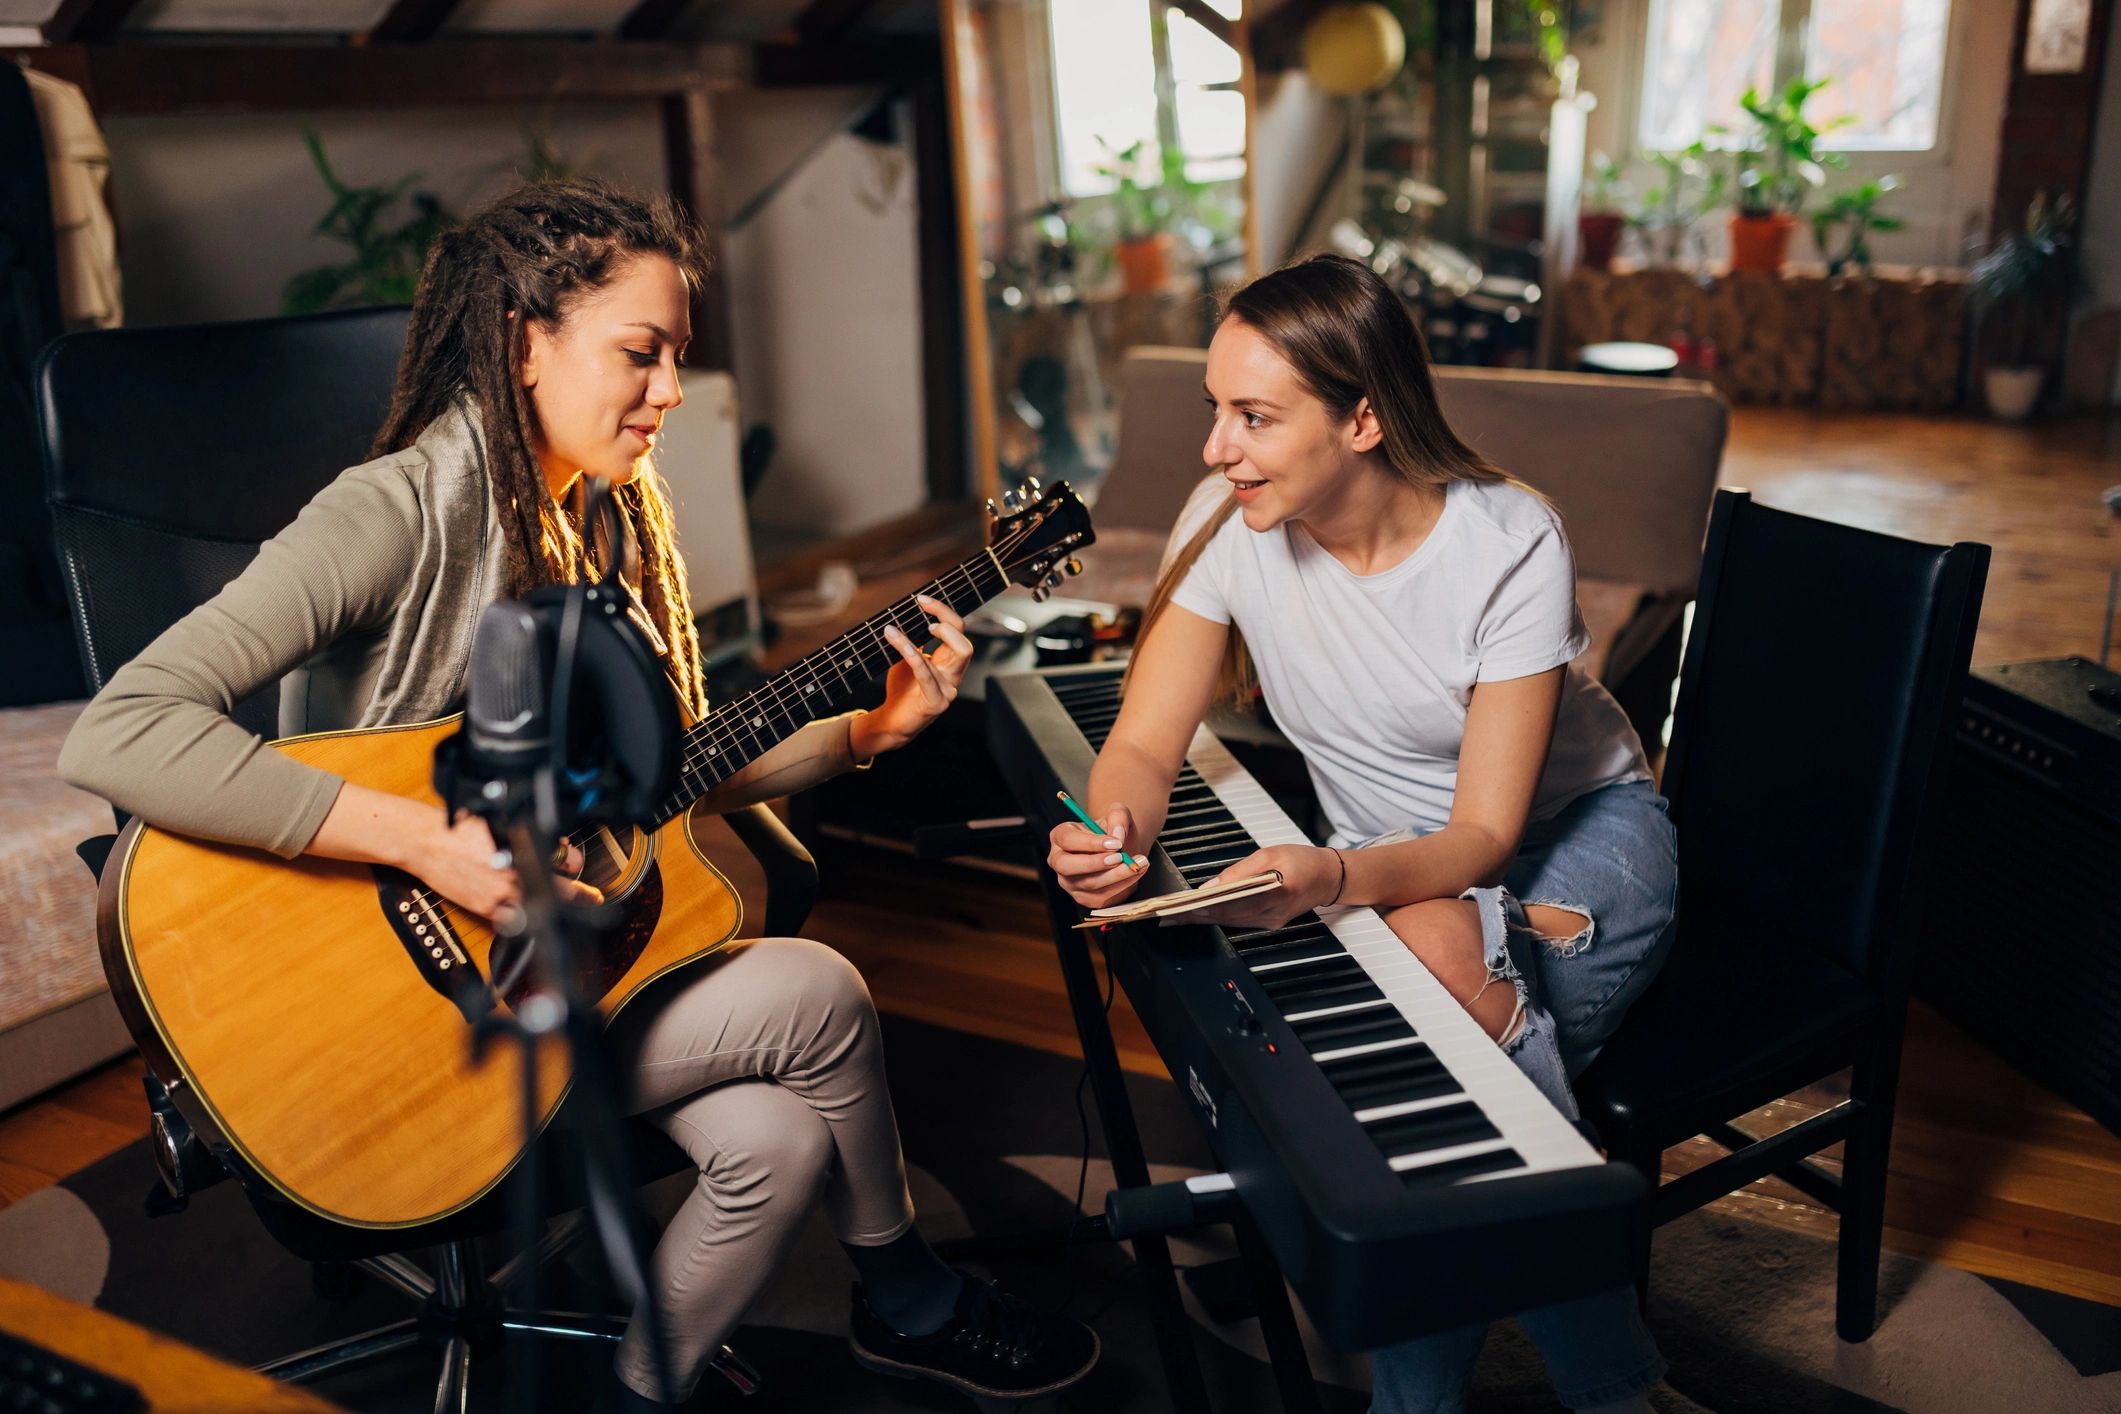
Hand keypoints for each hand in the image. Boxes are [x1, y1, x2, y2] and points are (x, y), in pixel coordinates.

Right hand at [411, 811, 603, 928]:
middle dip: (580, 894)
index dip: (576, 863)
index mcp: (524, 843)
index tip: (580, 867)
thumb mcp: (501, 822)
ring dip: (553, 906)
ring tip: (563, 907)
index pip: (566, 857)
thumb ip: (529, 835)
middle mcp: (517, 868)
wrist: (426, 842)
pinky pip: (515, 919)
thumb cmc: (460, 829)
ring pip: (542, 906)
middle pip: (562, 888)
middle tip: (591, 897)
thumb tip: (554, 845)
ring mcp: (503, 891)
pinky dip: (526, 918)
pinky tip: (530, 915)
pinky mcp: (487, 907)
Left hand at [848, 594, 975, 758]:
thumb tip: (909, 614)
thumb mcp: (908, 659)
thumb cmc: (902, 689)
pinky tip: (894, 638)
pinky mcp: (937, 702)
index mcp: (950, 663)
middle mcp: (954, 675)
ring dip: (936, 634)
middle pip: (966, 641)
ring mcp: (949, 690)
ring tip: (903, 628)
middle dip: (948, 619)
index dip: (944, 612)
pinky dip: (910, 651)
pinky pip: (926, 672)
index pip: (959, 631)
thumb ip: (914, 641)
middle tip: (923, 610)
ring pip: (959, 653)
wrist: (892, 721)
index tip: (921, 599)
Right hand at [1048, 802, 1146, 909]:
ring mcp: (1069, 882)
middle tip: (1120, 857)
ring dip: (1116, 876)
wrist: (1122, 851)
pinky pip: (1101, 897)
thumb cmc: (1114, 831)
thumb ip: (1118, 816)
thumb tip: (1117, 835)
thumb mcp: (1118, 814)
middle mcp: (1059, 861)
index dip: (1091, 843)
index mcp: (1061, 836)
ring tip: (1138, 863)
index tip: (1116, 843)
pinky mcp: (1084, 898)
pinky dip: (1121, 886)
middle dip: (1095, 863)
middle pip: (1067, 866)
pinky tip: (1135, 873)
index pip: (1068, 840)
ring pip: (1088, 884)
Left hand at [1190, 844, 1341, 929]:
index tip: (1184, 908)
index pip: (1232, 903)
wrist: (1328, 877)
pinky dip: (1220, 919)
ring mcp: (1272, 922)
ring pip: (1231, 923)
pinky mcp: (1270, 924)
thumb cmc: (1301, 860)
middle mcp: (1273, 912)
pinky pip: (1240, 923)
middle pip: (1228, 917)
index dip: (1206, 907)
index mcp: (1276, 891)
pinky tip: (1202, 916)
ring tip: (1179, 917)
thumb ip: (1238, 872)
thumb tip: (1210, 887)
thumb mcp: (1269, 854)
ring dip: (1205, 920)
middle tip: (1170, 916)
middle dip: (1197, 917)